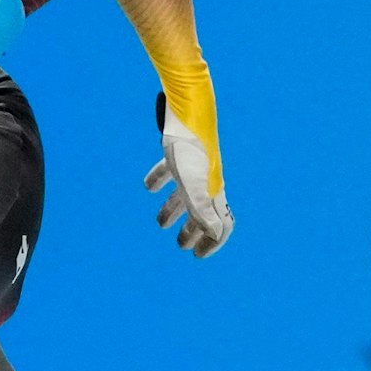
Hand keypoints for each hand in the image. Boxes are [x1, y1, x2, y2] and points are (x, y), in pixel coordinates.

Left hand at [146, 101, 232, 257]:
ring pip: (185, 196)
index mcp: (213, 193)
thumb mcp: (194, 184)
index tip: (198, 256)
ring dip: (173, 211)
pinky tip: (149, 187)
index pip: (221, 224)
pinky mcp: (177, 155)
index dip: (212, 242)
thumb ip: (203, 209)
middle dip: (192, 231)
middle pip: (202, 213)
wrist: (186, 114)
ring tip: (160, 224)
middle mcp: (205, 182)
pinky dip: (159, 181)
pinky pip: (169, 173)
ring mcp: (192, 168)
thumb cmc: (192, 151)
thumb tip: (214, 233)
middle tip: (180, 246)